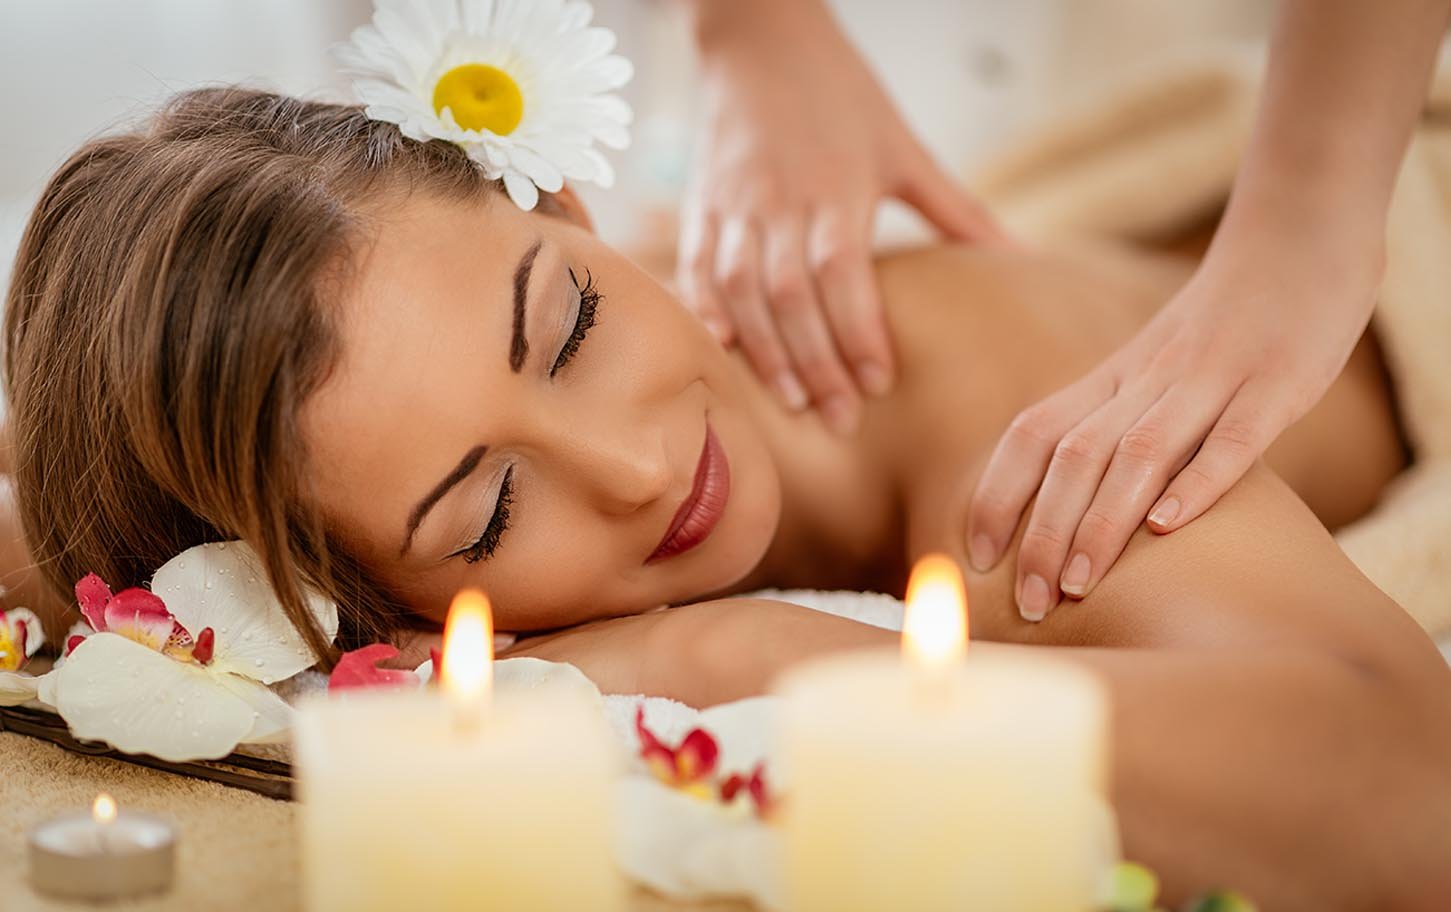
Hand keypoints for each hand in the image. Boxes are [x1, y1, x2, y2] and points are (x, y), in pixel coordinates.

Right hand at [678, 0, 1000, 433]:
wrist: (759, 37)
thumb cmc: (842, 94)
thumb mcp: (904, 147)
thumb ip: (956, 209)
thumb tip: (1020, 254)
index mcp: (836, 188)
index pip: (843, 275)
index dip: (858, 333)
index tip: (878, 383)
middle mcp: (781, 202)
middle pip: (792, 298)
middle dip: (817, 364)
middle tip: (840, 420)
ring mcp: (734, 205)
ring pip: (741, 292)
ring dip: (764, 351)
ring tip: (791, 401)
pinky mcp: (702, 205)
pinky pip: (698, 269)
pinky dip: (706, 313)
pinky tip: (722, 352)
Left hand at [966, 227, 1381, 620]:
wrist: (1300, 232)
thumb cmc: (1222, 320)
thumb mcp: (1154, 366)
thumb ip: (1118, 422)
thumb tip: (1073, 503)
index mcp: (1112, 378)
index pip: (1032, 435)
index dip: (997, 494)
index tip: (976, 559)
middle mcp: (1148, 379)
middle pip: (1074, 456)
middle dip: (1041, 533)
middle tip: (1027, 604)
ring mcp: (1212, 378)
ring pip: (1138, 453)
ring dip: (1100, 522)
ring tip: (1075, 584)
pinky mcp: (1277, 382)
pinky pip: (1231, 436)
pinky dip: (1197, 482)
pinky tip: (1168, 527)